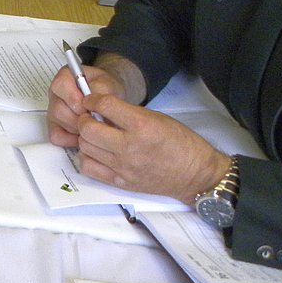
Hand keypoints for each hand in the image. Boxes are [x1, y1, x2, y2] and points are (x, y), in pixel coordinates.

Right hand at [46, 53, 140, 147]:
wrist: (108, 100)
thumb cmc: (106, 90)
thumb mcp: (108, 83)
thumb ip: (100, 89)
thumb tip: (93, 102)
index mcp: (65, 77)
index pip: (60, 85)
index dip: (74, 98)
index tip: (88, 106)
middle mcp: (56, 94)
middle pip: (58, 109)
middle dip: (79, 118)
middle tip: (95, 119)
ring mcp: (53, 111)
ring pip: (58, 123)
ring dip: (78, 128)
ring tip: (93, 126)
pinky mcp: (55, 127)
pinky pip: (56, 136)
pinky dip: (71, 139)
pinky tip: (85, 135)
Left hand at [72, 95, 230, 203]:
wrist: (196, 175)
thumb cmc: (181, 143)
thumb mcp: (158, 118)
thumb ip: (128, 113)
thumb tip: (102, 110)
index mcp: (142, 126)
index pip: (104, 106)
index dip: (93, 100)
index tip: (91, 101)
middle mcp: (130, 146)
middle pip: (88, 129)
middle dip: (84, 119)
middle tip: (90, 118)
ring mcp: (123, 167)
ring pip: (85, 147)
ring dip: (86, 138)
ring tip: (95, 136)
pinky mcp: (121, 182)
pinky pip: (89, 168)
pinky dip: (88, 157)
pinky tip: (97, 153)